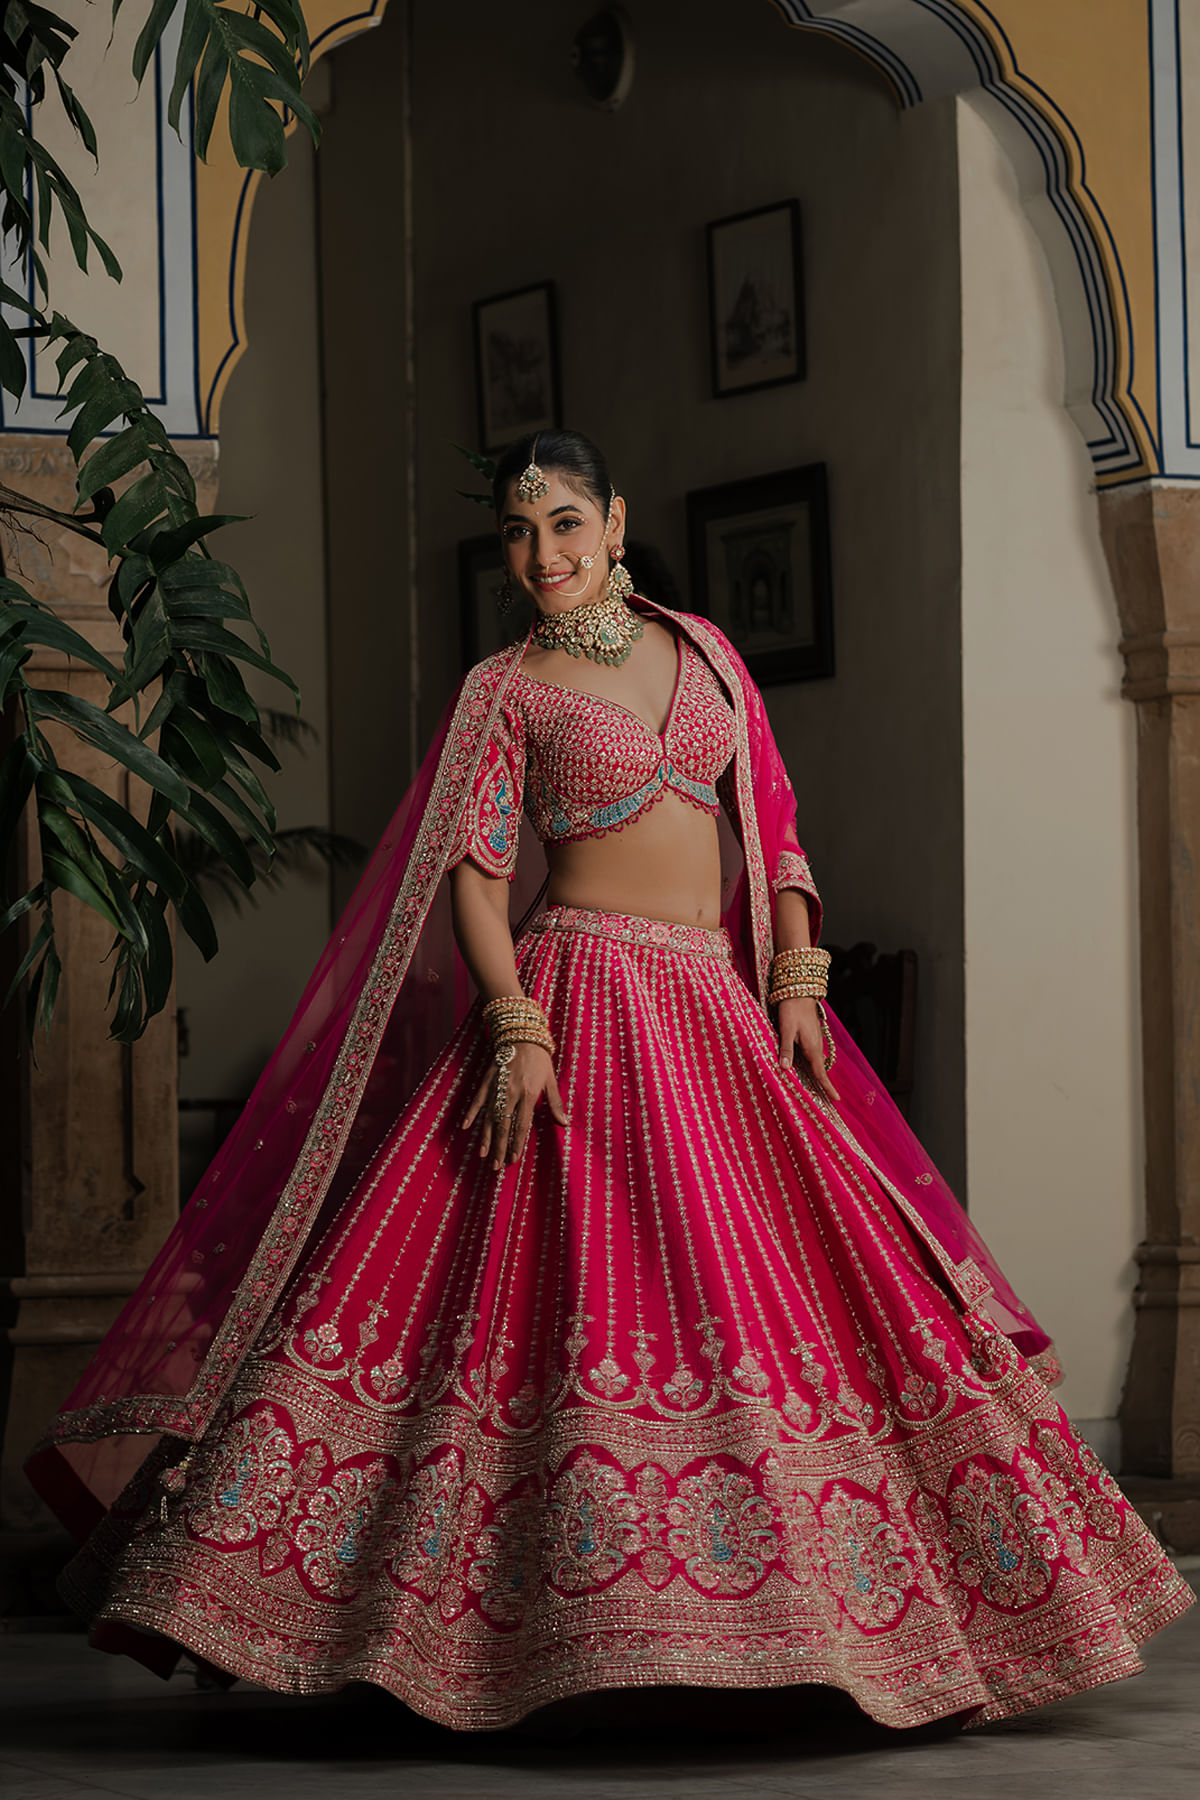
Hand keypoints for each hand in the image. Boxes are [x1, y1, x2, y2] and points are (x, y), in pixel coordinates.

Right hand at [463, 1041, 568, 1169]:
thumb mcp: (551, 1080)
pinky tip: (466, 1126)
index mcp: (529, 1095)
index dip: (516, 1144)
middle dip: (499, 1148)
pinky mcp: (487, 1080)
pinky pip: (478, 1100)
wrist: (522, 1034)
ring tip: (482, 1154)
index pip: (521, 1126)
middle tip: (496, 1166)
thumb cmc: (540, 1058)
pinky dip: (472, 1113)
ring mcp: (497, 1087)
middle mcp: (511, 1093)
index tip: (513, 1160)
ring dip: (485, 1137)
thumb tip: (564, 1124)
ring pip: (489, 1117)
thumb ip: (555, 1103)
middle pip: (503, 1126)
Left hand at [777, 996, 839, 1105]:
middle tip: (827, 1100)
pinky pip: (812, 1055)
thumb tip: (784, 1069)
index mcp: (812, 1048)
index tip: (837, 1099)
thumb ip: (786, 1049)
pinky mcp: (811, 1036)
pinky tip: (805, 1068)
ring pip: (816, 1062)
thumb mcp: (786, 1030)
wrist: (799, 991)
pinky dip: (811, 1064)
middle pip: (820, 1070)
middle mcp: (816, 1046)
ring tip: (818, 1089)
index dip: (828, 1087)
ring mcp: (815, 1040)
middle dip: (823, 1085)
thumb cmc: (792, 1009)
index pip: (821, 1073)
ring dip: (817, 1075)